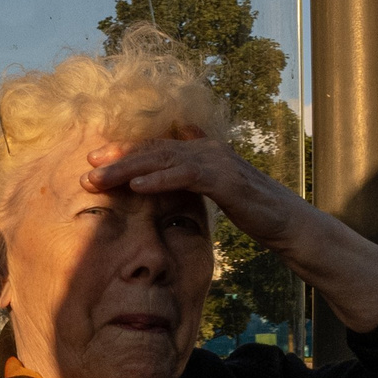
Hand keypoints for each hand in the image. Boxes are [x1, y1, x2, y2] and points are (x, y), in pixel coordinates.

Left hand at [82, 136, 377, 330]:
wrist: (292, 227)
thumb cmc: (255, 215)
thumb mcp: (217, 197)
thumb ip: (194, 185)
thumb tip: (172, 183)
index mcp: (201, 154)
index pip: (155, 150)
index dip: (124, 155)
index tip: (93, 165)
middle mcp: (207, 150)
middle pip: (153, 150)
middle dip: (117, 158)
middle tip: (85, 170)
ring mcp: (217, 162)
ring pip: (164, 159)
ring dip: (129, 168)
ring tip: (99, 179)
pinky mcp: (226, 179)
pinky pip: (186, 175)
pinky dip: (160, 179)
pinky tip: (136, 187)